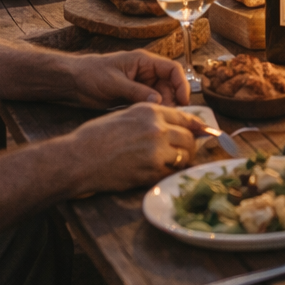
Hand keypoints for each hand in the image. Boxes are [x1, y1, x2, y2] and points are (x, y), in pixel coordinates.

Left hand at [64, 50, 191, 108]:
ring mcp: (140, 85)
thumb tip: (158, 101)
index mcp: (143, 62)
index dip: (181, 84)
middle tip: (169, 116)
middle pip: (169, 85)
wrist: (72, 81)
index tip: (184, 101)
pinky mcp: (133, 96)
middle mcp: (145, 72)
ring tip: (159, 120)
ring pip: (161, 96)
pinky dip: (152, 111)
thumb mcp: (114, 82)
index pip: (172, 69)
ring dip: (163, 107)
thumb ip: (136, 91)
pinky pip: (149, 103)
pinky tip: (150, 120)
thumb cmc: (91, 74)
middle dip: (172, 100)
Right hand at [68, 103, 207, 193]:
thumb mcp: (126, 116)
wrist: (80, 157)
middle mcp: (157, 128)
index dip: (197, 127)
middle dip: (191, 146)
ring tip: (174, 163)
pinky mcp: (151, 171)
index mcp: (150, 110)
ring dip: (183, 161)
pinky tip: (164, 173)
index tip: (204, 132)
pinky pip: (172, 173)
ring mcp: (156, 151)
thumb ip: (150, 118)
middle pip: (188, 138)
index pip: (184, 117)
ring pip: (184, 156)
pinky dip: (172, 174)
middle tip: (187, 152)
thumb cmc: (97, 136)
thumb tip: (170, 125)